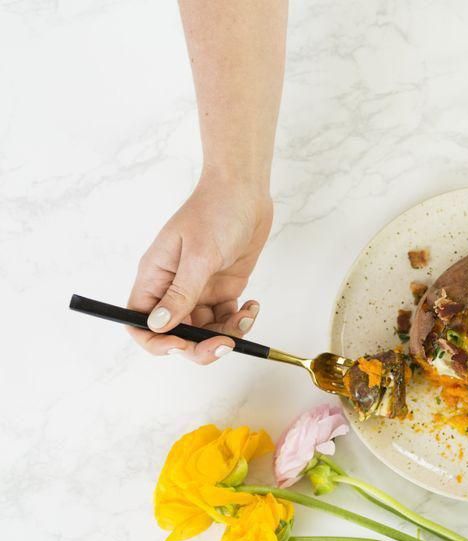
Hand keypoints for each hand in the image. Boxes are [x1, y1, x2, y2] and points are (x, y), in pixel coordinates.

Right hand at [128, 174, 272, 363]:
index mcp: (155, 277)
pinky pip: (225, 318)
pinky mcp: (222, 288)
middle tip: (225, 345)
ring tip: (246, 315)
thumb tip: (157, 325)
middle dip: (199, 346)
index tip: (180, 347)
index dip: (155, 341)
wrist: (245, 190)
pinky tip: (252, 306)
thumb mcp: (199, 254)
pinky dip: (240, 320)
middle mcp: (173, 288)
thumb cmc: (216, 212)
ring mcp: (199, 289)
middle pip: (175, 333)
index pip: (139, 321)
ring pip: (205, 330)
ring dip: (226, 333)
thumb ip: (181, 293)